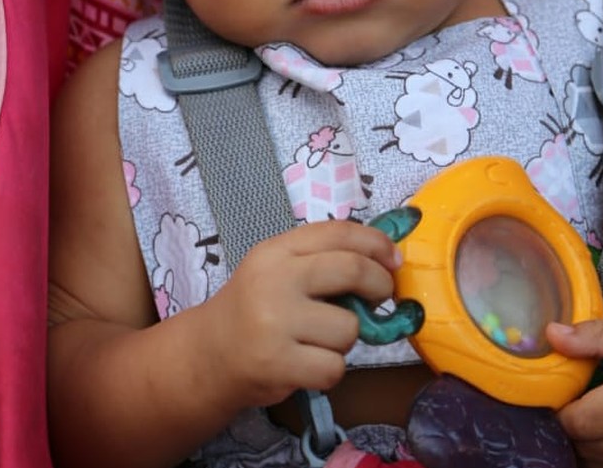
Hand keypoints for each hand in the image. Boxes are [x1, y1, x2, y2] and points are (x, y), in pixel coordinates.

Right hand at [205, 220, 399, 410]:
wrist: (208, 355)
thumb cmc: (254, 308)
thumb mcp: (278, 269)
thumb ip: (321, 259)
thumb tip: (386, 260)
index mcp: (277, 251)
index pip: (339, 232)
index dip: (376, 243)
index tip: (394, 259)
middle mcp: (275, 279)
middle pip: (352, 269)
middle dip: (379, 284)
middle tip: (380, 296)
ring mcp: (275, 321)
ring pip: (349, 328)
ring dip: (346, 339)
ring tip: (320, 340)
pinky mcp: (277, 362)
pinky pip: (335, 366)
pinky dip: (330, 369)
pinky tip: (308, 364)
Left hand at [545, 312, 602, 467]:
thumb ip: (596, 334)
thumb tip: (552, 335)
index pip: (578, 421)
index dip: (560, 409)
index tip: (560, 391)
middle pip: (586, 447)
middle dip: (571, 427)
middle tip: (575, 402)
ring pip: (601, 467)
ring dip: (588, 446)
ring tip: (594, 416)